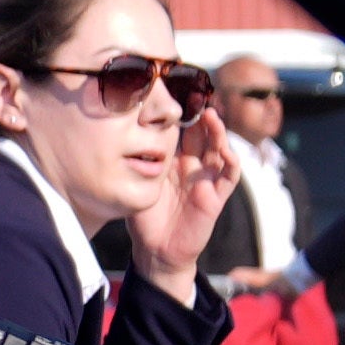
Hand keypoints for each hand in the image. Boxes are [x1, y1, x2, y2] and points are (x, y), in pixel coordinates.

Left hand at [128, 103, 237, 296]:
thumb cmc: (143, 217)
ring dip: (218, 133)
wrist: (155, 250)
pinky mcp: (216, 197)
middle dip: (202, 116)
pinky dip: (230, 161)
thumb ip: (133, 162)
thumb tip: (113, 135)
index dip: (183, 115)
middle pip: (203, 135)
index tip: (177, 95)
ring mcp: (206, 180)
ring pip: (219, 149)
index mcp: (174, 161)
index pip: (183, 132)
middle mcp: (192, 167)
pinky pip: (229, 175)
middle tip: (196, 98)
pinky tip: (225, 149)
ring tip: (211, 116)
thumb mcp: (136, 183)